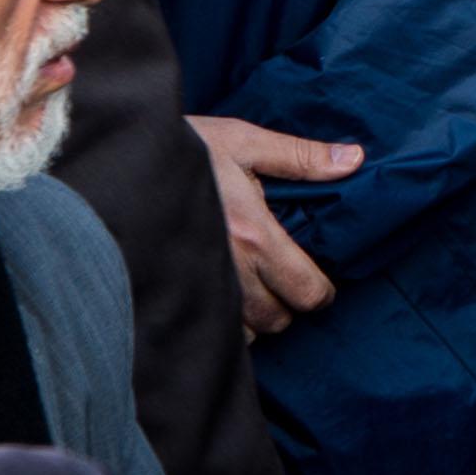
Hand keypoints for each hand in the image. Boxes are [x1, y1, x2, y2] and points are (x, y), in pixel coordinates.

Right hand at [184, 117, 356, 334]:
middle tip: (286, 282)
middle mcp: (228, 269)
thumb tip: (353, 161)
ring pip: (243, 332)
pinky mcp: (173, 291)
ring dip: (254, 318)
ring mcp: (198, 286)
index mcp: (253, 235)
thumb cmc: (185, 148)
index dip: (321, 292)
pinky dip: (223, 322)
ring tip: (254, 289)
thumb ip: (300, 157)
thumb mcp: (244, 142)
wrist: (122, 160)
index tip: (321, 283)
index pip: (304, 290)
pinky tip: (225, 296)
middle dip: (288, 306)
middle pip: (276, 320)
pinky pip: (209, 329)